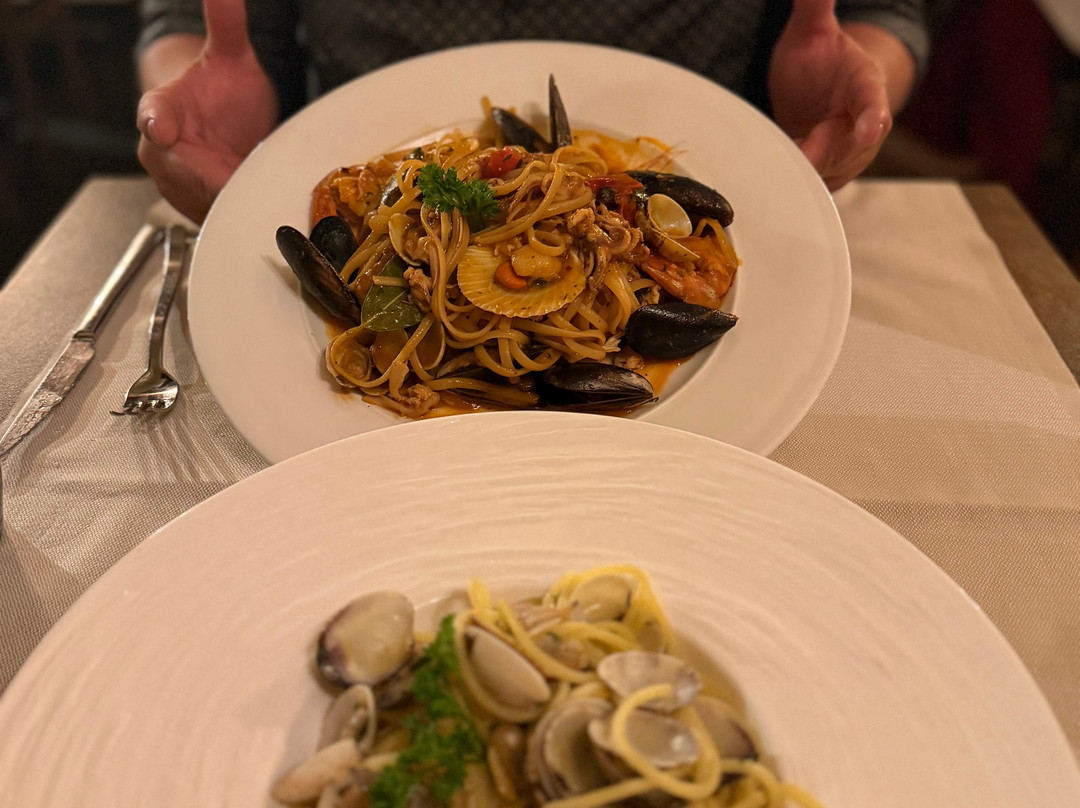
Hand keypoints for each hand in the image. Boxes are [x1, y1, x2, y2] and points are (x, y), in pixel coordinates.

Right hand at [136, 0, 278, 222]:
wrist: (225, 125)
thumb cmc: (222, 92)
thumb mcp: (231, 57)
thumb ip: (227, 23)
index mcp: (161, 110)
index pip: (154, 114)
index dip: (159, 120)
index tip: (162, 125)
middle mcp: (162, 154)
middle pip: (189, 173)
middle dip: (222, 177)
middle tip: (248, 174)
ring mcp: (178, 186)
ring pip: (209, 200)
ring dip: (238, 197)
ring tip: (261, 187)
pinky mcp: (200, 211)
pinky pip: (222, 217)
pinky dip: (244, 212)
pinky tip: (262, 204)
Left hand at [768, 0, 898, 190]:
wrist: (815, 95)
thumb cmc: (816, 62)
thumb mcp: (812, 31)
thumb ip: (815, 4)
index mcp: (865, 85)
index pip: (873, 102)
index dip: (872, 116)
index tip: (870, 128)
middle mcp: (862, 126)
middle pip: (846, 146)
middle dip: (821, 151)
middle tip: (800, 152)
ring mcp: (847, 156)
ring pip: (826, 171)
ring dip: (804, 169)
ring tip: (782, 159)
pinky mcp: (827, 176)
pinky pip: (810, 184)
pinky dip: (793, 181)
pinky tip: (775, 174)